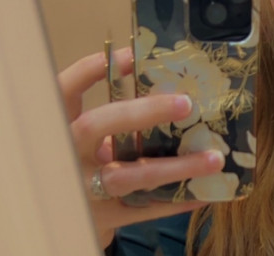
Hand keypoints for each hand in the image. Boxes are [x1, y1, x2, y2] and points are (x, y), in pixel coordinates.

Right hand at [58, 48, 224, 248]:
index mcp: (59, 126)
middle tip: (186, 103)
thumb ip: (113, 114)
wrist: (63, 213)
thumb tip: (170, 83)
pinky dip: (173, 201)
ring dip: (174, 167)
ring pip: (127, 176)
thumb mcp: (86, 134)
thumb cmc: (84, 160)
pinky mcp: (100, 218)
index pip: (65, 90)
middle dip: (141, 111)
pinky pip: (142, 210)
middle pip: (96, 126)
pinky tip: (202, 193)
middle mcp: (64, 155)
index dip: (92, 70)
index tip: (131, 54)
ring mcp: (81, 189)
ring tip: (214, 158)